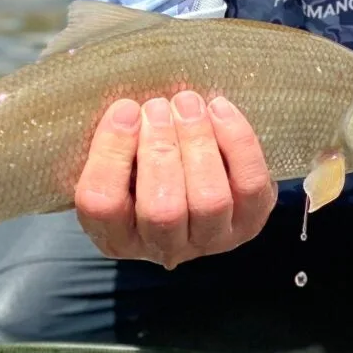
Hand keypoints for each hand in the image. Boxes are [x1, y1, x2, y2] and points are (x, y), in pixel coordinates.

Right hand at [75, 91, 277, 267]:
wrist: (195, 180)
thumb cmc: (144, 164)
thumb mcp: (119, 160)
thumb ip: (117, 144)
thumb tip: (127, 108)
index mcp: (116, 237)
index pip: (103, 205)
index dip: (112, 154)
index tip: (125, 110)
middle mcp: (162, 248)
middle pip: (162, 209)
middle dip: (160, 148)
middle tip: (158, 106)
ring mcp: (210, 240)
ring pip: (209, 201)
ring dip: (197, 143)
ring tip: (188, 104)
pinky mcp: (249, 223)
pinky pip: (249, 185)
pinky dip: (237, 142)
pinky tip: (219, 110)